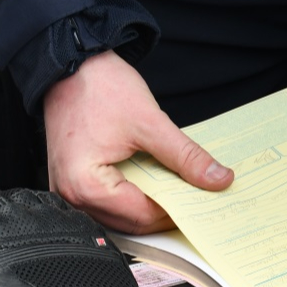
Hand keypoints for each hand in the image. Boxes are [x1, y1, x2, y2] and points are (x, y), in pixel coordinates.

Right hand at [43, 51, 232, 232]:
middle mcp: (71, 195)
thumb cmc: (97, 87)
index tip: (205, 203)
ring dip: (151, 205)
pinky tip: (156, 182)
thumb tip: (217, 179)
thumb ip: (185, 156)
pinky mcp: (73, 181)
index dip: (178, 211)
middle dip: (166, 212)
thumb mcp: (150, 122)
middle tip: (198, 198)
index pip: (143, 216)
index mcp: (85, 185)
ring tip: (180, 189)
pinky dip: (135, 196)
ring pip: (121, 215)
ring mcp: (68, 190)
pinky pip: (109, 201)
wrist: (70, 64)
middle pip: (132, 222)